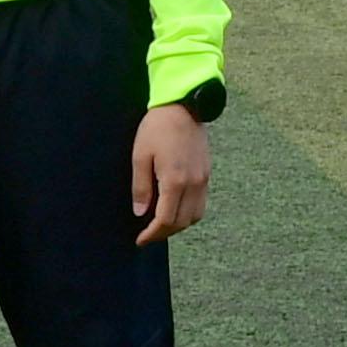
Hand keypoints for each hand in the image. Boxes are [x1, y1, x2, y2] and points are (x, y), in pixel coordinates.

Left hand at [132, 103, 210, 244]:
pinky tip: (174, 208)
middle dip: (164, 233)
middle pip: (182, 222)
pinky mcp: (207, 173)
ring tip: (159, 224)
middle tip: (147, 235)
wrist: (183, 106)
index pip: (166, 220)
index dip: (152, 234)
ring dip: (178, 225)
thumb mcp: (140, 156)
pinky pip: (201, 203)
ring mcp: (203, 179)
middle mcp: (194, 184)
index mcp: (175, 180)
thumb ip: (141, 187)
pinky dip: (188, 213)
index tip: (140, 239)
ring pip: (195, 216)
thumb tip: (140, 213)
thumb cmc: (157, 128)